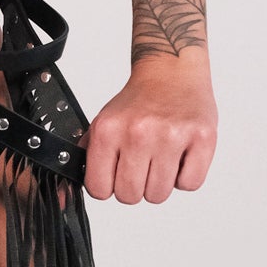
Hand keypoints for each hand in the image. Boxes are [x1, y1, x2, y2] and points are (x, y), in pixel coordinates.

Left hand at [79, 54, 217, 202]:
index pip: (99, 189)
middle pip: (130, 196)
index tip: (115, 172)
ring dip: (160, 181)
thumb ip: (87, 156)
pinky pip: (189, 185)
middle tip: (141, 162)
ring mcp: (172, 136)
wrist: (170, 70)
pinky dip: (185, 176)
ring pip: (159, 195)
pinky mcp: (202, 138)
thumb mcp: (103, 122)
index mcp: (108, 129)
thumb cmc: (138, 101)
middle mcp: (138, 132)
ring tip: (161, 154)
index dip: (107, 185)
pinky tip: (180, 154)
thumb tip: (64, 194)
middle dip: (135, 185)